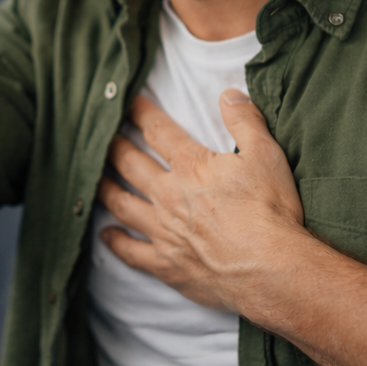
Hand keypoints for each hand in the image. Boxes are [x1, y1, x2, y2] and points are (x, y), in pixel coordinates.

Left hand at [97, 90, 319, 313]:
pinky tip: (106, 235)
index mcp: (191, 168)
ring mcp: (164, 232)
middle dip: (114, 147)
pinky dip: (116, 243)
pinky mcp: (167, 265)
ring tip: (95, 180)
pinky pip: (132, 252)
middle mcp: (169, 197)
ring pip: (123, 205)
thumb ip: (245, 121)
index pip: (158, 131)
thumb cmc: (270, 211)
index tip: (127, 101)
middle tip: (101, 137)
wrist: (271, 271)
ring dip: (106, 189)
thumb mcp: (266, 155)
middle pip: (131, 165)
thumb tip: (229, 94)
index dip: (141, 113)